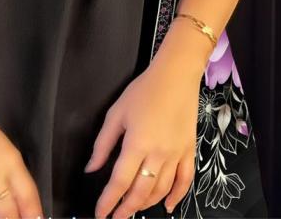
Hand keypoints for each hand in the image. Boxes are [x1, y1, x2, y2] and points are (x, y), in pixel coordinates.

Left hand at [84, 56, 199, 217]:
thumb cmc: (144, 90)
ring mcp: (176, 154)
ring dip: (146, 205)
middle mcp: (158, 154)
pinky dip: (177, 197)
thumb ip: (103, 144)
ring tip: (133, 209)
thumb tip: (91, 168)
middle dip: (126, 210)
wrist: (176, 75)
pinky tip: (168, 206)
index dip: (108, 202)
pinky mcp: (189, 151)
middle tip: (115, 218)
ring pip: (161, 190)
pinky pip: (185, 181)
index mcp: (137, 144)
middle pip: (141, 192)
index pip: (119, 182)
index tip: (99, 214)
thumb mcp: (117, 113)